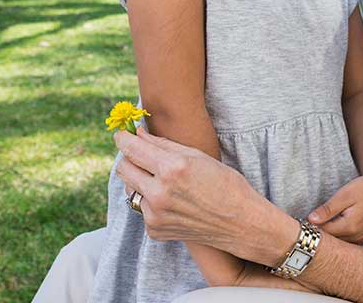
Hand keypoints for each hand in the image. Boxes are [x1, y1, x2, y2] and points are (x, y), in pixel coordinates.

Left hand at [114, 128, 296, 264]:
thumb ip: (163, 144)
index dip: (123, 138)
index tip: (122, 134)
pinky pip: (142, 208)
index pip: (132, 148)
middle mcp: (159, 193)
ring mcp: (155, 214)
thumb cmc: (224, 183)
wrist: (240, 222)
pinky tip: (174, 202)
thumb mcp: (197, 156)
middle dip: (129, 158)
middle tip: (140, 154)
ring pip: (131, 189)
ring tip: (164, 181)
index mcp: (171, 168)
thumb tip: (139, 133)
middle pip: (123, 168)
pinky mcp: (154, 230)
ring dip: (141, 180)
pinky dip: (152, 201)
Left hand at [306, 172, 362, 244]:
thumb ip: (328, 209)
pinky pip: (344, 244)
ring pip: (336, 244)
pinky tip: (328, 229)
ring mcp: (360, 240)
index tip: (299, 222)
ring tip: (315, 226)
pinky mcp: (361, 239)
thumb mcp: (344, 195)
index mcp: (350, 227)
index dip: (309, 228)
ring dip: (326, 238)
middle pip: (329, 242)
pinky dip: (335, 239)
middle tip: (303, 225)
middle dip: (316, 234)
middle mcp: (356, 237)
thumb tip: (310, 220)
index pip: (323, 234)